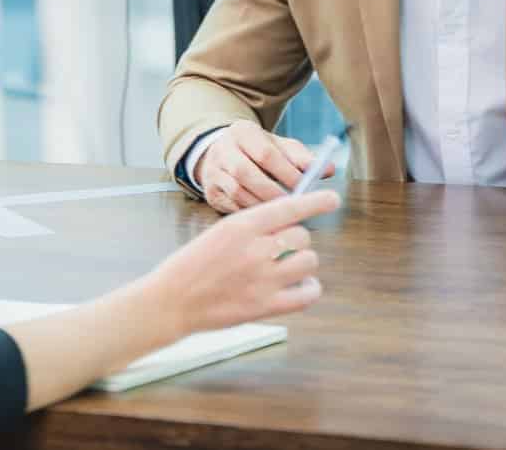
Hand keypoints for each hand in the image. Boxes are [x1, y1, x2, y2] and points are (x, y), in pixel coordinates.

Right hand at [143, 189, 340, 334]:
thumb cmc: (194, 265)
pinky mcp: (267, 306)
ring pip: (309, 262)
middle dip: (297, 240)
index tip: (332, 199)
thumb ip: (253, 227)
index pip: (290, 208)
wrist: (173, 300)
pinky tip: (300, 286)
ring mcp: (263, 279)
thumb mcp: (219, 232)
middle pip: (303, 236)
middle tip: (283, 249)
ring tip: (288, 268)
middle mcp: (256, 250)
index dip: (316, 202)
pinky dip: (309, 288)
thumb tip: (287, 221)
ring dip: (302, 263)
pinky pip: (308, 294)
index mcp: (242, 226)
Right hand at [196, 121, 334, 213]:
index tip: (304, 188)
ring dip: (262, 205)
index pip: (265, 152)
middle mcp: (223, 149)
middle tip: (293, 207)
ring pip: (237, 192)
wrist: (225, 154)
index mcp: (243, 132)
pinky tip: (265, 219)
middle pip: (245, 172)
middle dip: (273, 192)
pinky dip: (250, 214)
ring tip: (283, 215)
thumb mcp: (280, 147)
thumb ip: (303, 158)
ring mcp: (213, 171)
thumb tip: (328, 170)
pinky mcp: (210, 192)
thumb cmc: (260, 152)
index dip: (286, 172)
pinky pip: (230, 207)